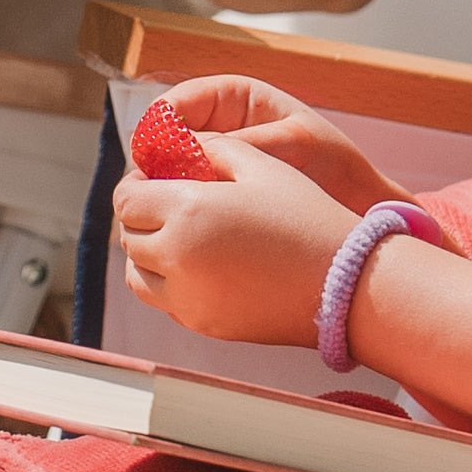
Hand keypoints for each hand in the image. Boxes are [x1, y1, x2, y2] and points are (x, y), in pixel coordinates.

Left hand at [107, 133, 364, 349]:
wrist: (347, 285)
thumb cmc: (308, 218)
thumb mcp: (263, 166)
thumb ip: (212, 149)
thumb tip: (176, 147)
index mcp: (188, 212)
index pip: (125, 200)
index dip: (134, 186)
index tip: (153, 180)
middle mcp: (178, 258)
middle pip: (128, 236)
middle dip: (142, 217)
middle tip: (169, 205)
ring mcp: (188, 298)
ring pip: (137, 276)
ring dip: (148, 254)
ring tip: (180, 238)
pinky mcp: (203, 323)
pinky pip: (165, 302)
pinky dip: (168, 283)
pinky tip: (201, 266)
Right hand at [155, 74, 393, 214]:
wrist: (355, 204)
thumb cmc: (334, 164)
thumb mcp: (295, 145)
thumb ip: (244, 142)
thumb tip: (190, 148)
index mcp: (233, 97)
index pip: (178, 101)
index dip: (157, 125)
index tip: (150, 154)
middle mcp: (217, 124)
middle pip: (164, 137)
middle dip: (156, 161)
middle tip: (155, 188)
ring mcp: (214, 159)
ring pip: (170, 168)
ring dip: (167, 187)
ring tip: (172, 208)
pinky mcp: (215, 192)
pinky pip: (186, 193)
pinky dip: (182, 206)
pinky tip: (186, 223)